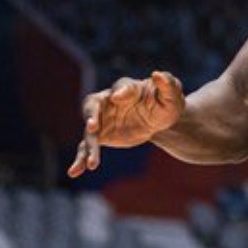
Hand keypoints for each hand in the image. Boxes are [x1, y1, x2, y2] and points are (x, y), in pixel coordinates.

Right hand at [68, 70, 184, 178]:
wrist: (160, 119)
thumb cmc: (166, 101)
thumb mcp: (172, 94)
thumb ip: (167, 84)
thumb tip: (157, 75)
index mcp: (128, 88)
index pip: (121, 86)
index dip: (120, 92)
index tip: (117, 97)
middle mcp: (109, 101)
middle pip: (93, 104)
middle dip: (91, 114)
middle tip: (93, 127)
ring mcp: (103, 119)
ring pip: (89, 131)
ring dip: (88, 146)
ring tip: (92, 164)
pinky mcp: (102, 136)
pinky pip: (87, 147)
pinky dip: (81, 159)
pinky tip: (75, 172)